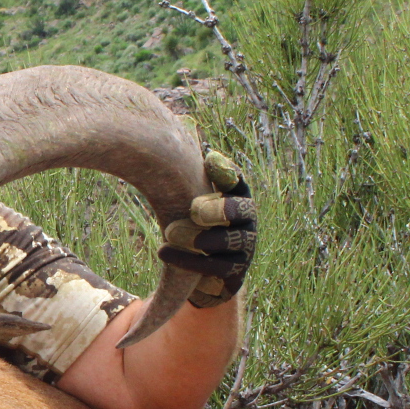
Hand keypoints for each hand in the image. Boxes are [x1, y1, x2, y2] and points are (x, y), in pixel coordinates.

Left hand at [157, 148, 255, 307]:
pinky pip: (216, 267)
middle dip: (218, 208)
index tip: (208, 160)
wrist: (205, 276)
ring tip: (169, 233)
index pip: (237, 181)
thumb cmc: (194, 228)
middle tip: (193, 208)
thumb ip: (188, 175)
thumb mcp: (191, 200)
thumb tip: (174, 132)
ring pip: (228, 241)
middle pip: (241, 209)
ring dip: (198, 237)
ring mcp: (245, 248)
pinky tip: (163, 252)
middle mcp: (247, 221)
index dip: (226, 171)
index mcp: (237, 198)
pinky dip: (188, 260)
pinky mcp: (235, 274)